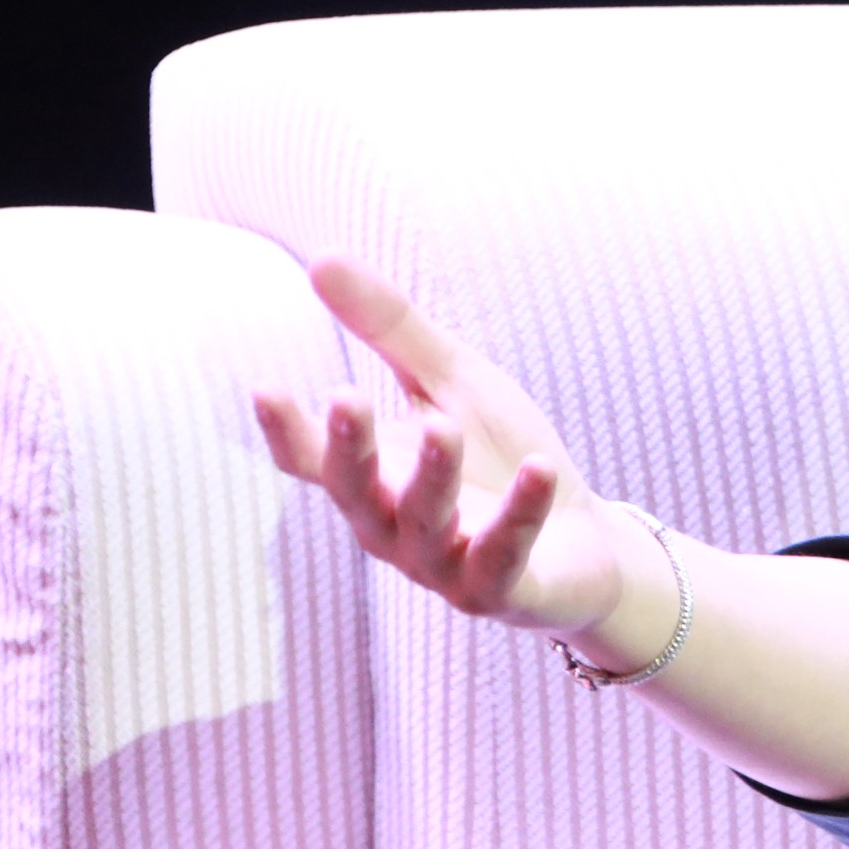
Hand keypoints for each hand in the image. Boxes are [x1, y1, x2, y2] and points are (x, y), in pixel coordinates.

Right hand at [251, 257, 640, 645]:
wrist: (584, 541)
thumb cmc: (499, 456)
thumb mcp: (451, 382)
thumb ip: (390, 330)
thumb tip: (320, 256)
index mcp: (372, 478)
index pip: (311, 460)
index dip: (286, 430)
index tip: (264, 388)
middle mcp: (393, 528)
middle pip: (356, 492)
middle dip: (350, 448)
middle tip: (345, 397)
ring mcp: (443, 566)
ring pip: (424, 525)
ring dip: (432, 476)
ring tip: (442, 425)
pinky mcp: (501, 592)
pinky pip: (502, 557)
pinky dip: (519, 514)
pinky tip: (540, 469)